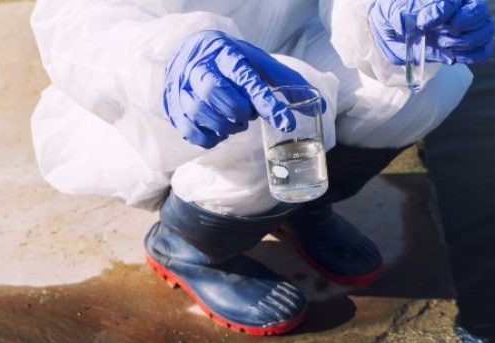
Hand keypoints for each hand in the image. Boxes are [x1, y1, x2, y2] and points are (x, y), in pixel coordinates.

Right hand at [164, 31, 313, 148]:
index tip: (287, 122)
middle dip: (237, 111)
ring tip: (236, 123)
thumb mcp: (260, 63)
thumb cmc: (232, 60)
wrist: (193, 52)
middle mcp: (199, 67)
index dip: (268, 103)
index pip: (247, 78)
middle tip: (247, 116)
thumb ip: (288, 83)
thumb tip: (321, 107)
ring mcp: (181, 86)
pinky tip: (219, 133)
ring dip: (224, 125)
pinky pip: (188, 129)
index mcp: (226, 54)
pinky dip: (208, 138)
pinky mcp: (172, 105)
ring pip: (198, 111)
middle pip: (214, 92)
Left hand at [369, 0, 494, 65]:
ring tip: (444, 44)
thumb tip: (405, 23)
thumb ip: (396, 15)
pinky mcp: (471, 44)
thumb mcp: (387, 13)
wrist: (393, 29)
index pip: (451, 0)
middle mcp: (461, 6)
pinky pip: (484, 49)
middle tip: (442, 36)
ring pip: (486, 29)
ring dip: (466, 42)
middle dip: (463, 23)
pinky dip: (473, 56)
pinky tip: (453, 56)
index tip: (422, 23)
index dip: (440, 11)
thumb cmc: (393, 16)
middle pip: (479, 9)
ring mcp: (469, 25)